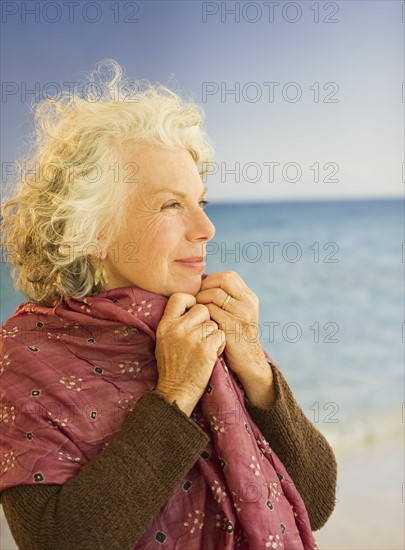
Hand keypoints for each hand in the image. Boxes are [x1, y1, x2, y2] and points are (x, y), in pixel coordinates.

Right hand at [155, 293, 225, 414]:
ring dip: (213, 334)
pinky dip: (220, 344)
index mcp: (165, 324)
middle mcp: (177, 328)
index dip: (191, 300)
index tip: (194, 310)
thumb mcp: (164, 340)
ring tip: (206, 347)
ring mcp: (192, 338)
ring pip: (213, 323)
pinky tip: (212, 353)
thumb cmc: (172, 366)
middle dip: (206, 320)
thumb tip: (189, 304)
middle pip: (202, 308)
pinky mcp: (206, 348)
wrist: (176, 390)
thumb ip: (174, 322)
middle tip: (202, 335)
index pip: (178, 297)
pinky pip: (220, 334)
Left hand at [195, 271, 275, 407]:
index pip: (228, 275)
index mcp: (249, 298)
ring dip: (201, 300)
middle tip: (197, 299)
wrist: (248, 363)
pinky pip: (211, 310)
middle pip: (222, 280)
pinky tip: (200, 321)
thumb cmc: (235, 337)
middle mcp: (248, 303)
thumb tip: (204, 283)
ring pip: (214, 294)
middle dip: (205, 287)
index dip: (212, 279)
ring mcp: (241, 314)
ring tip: (197, 311)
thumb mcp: (238, 314)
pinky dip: (202, 313)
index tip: (202, 291)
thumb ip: (228, 299)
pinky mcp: (232, 326)